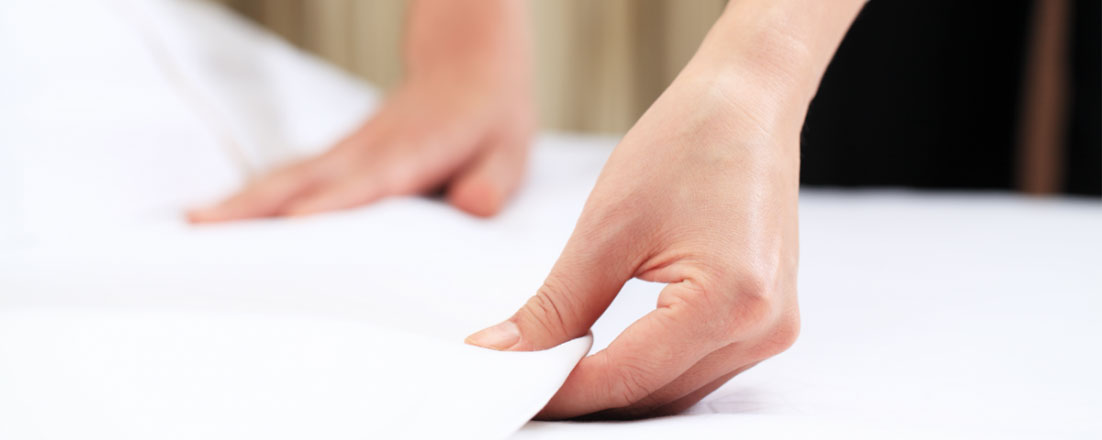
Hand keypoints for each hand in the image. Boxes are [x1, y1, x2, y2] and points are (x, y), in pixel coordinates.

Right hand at [189, 0, 532, 221]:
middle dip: (258, 202)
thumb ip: (494, 179)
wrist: (469, 62)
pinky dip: (257, 195)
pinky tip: (224, 216)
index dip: (337, 199)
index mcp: (417, 147)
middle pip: (309, 176)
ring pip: (291, 174)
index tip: (297, 221)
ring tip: (195, 225)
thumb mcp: (512, 148)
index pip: (373, 177)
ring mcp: (350, 148)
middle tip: (204, 227)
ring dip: (244, 199)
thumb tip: (474, 206)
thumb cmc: (491, 115)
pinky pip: (294, 175)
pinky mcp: (340, 155)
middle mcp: (373, 147)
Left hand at [466, 62, 804, 417]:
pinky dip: (649, 367)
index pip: (628, 377)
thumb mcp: (606, 229)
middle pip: (655, 396)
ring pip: (676, 392)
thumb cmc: (686, 144)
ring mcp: (773, 329)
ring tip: (555, 366)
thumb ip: (555, 307)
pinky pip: (698, 369)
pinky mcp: (767, 321)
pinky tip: (606, 352)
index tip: (510, 386)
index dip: (561, 389)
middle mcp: (763, 327)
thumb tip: (504, 354)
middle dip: (584, 393)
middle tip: (521, 377)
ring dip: (616, 386)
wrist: (746, 104)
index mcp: (730, 301)